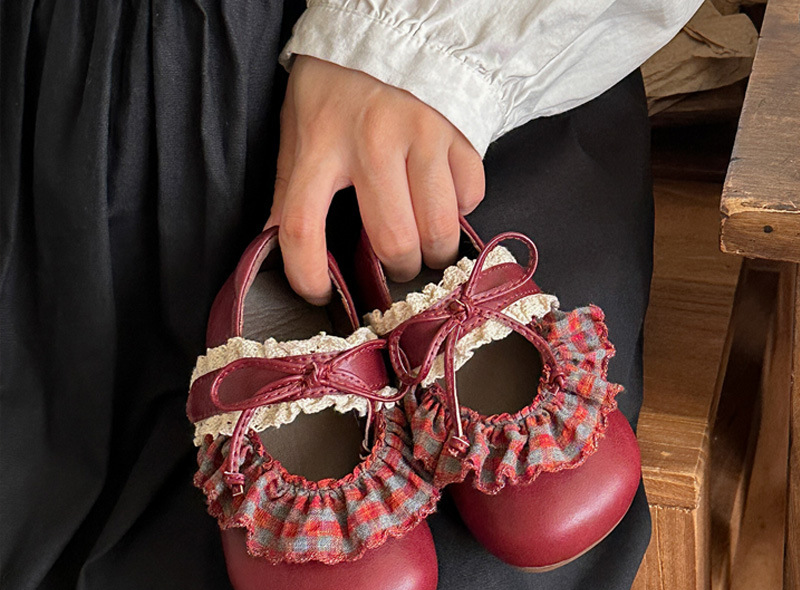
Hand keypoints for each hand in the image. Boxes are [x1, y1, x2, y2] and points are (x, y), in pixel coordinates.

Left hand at [265, 56, 485, 303]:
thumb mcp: (299, 131)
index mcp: (320, 144)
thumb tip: (270, 250)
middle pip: (392, 240)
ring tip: (427, 245)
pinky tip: (446, 198)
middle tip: (396, 265)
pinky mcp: (458, 130)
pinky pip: (471, 196)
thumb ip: (289, 191)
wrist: (386, 26)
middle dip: (398, 269)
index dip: (308, 276)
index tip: (320, 293)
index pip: (301, 228)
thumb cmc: (335, 89)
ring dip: (435, 252)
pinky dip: (463, 209)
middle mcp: (371, 140)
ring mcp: (421, 133)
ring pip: (439, 228)